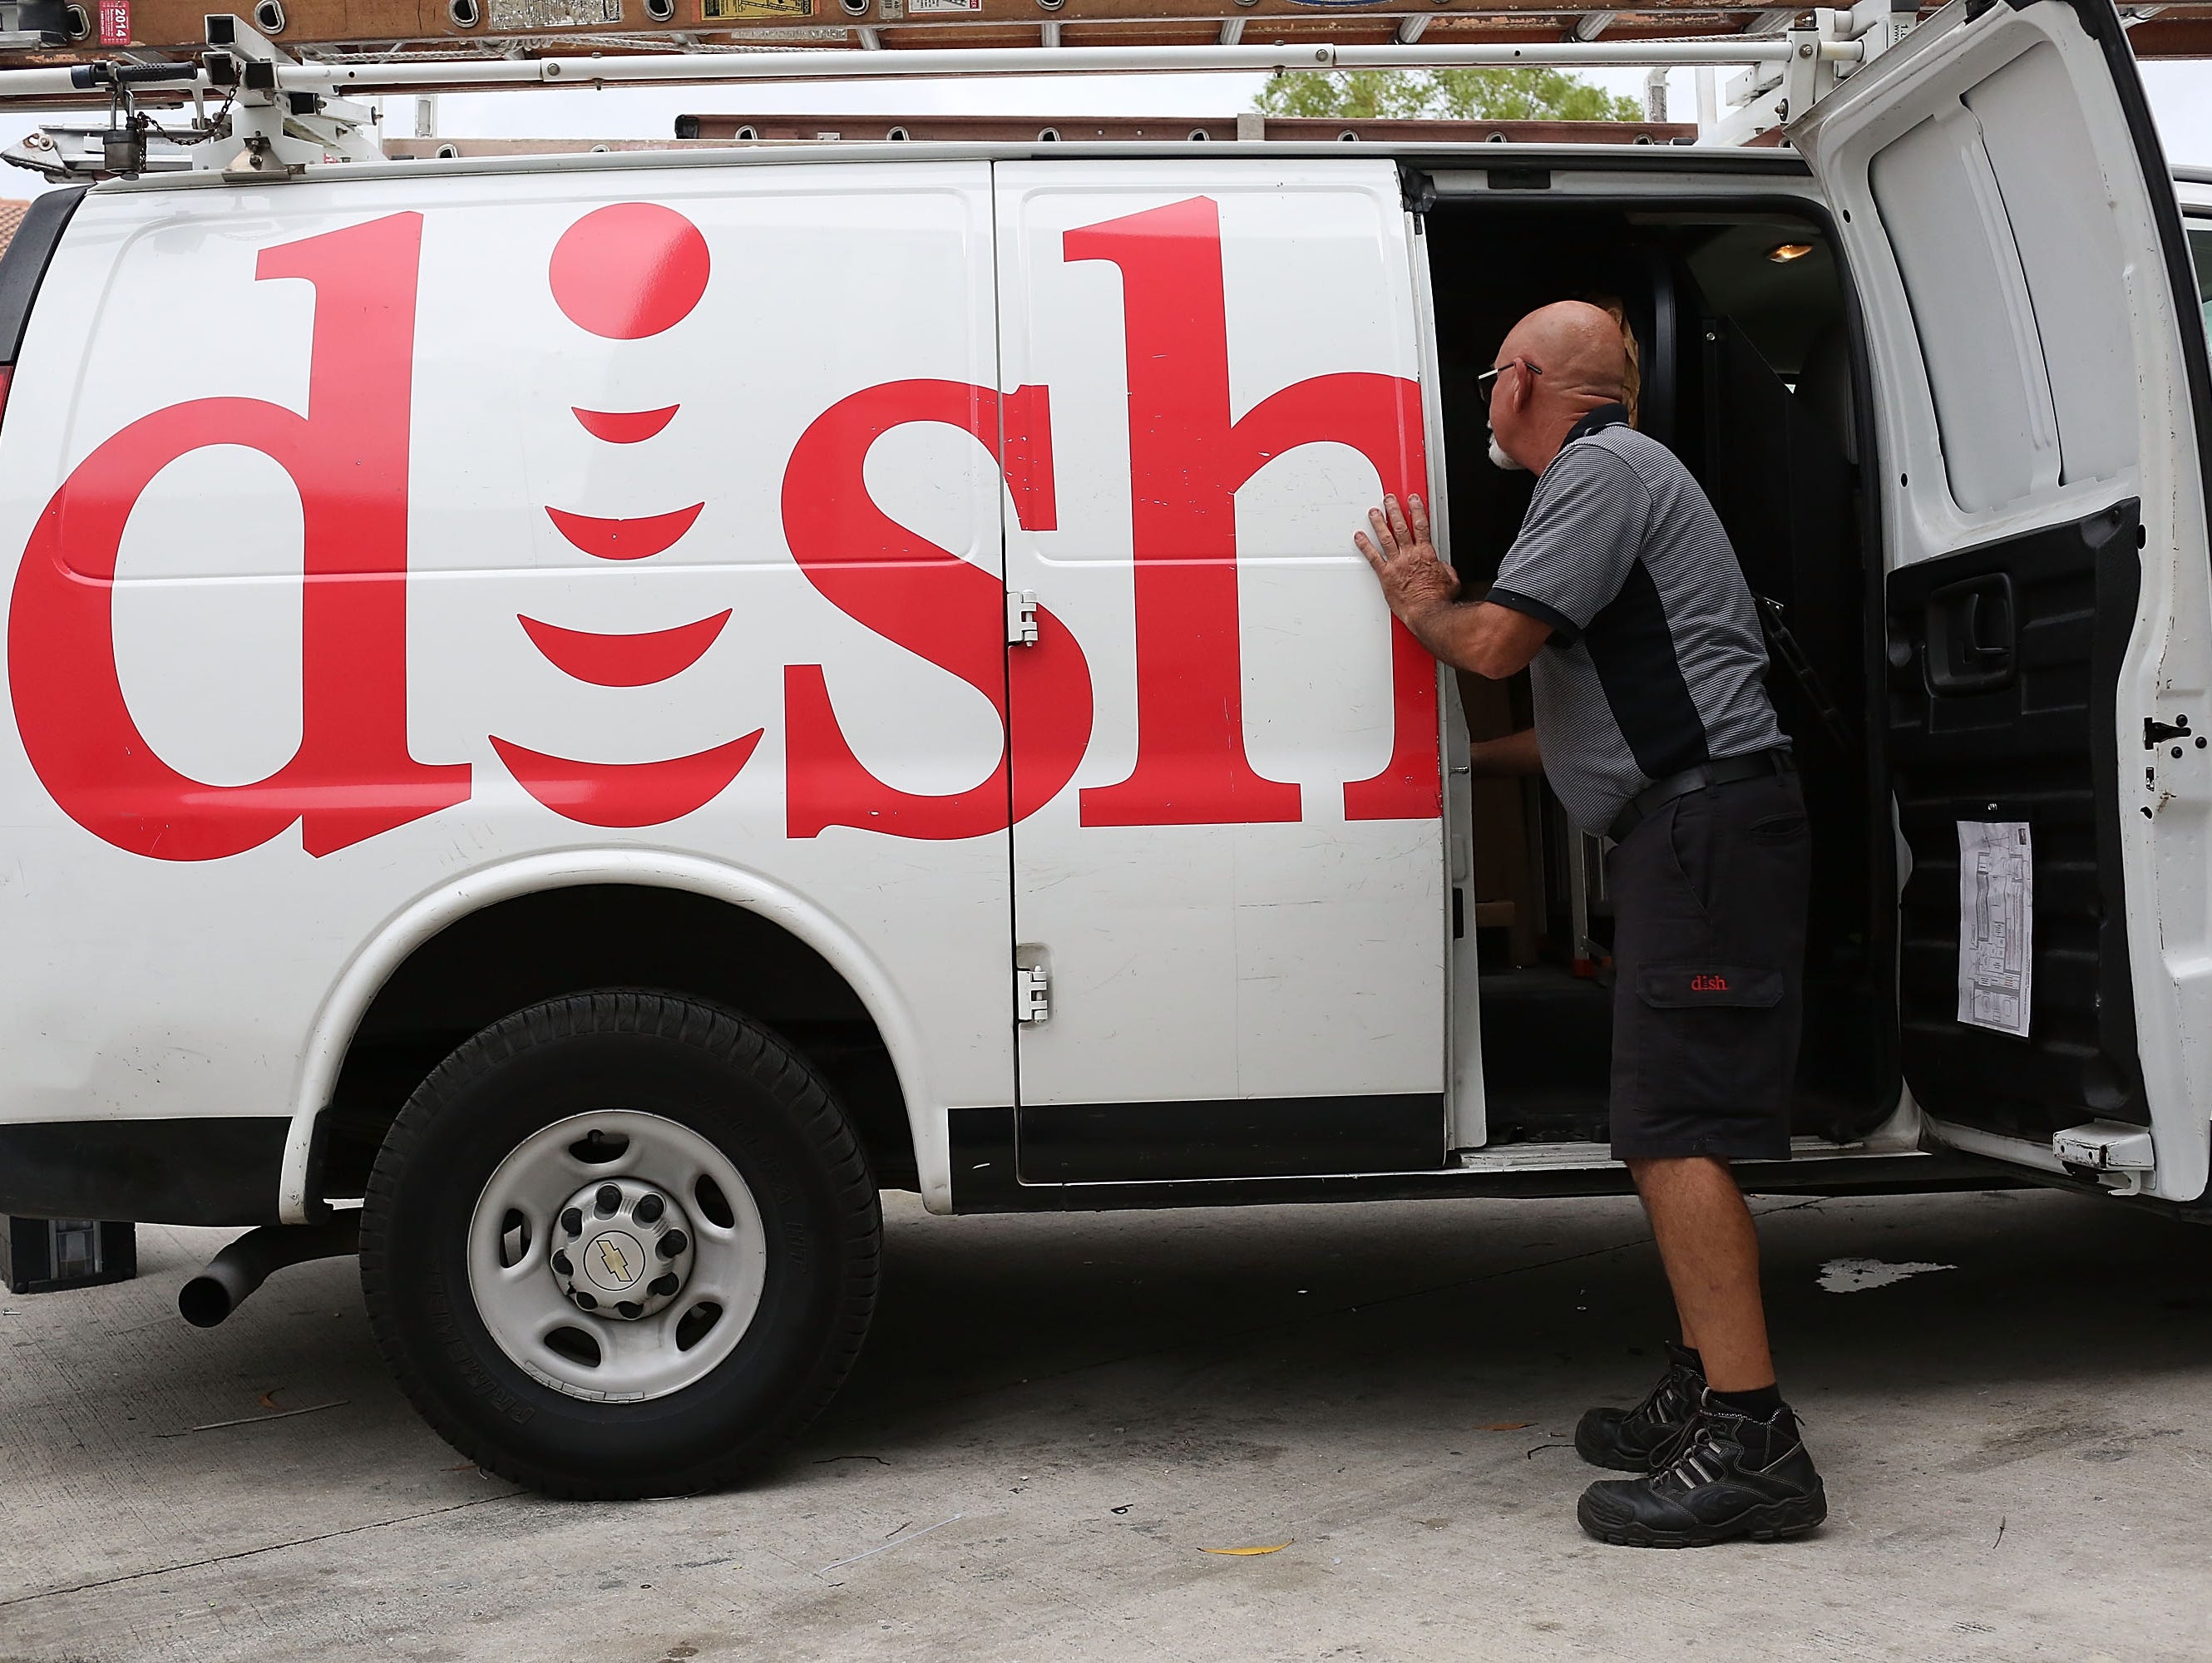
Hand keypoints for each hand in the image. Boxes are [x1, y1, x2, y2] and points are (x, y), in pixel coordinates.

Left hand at [1355, 494, 1459, 624]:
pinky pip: (1373, 557)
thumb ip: (1445, 568)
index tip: (1412, 500)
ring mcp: (1396, 564)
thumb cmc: (1438, 600)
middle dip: (1395, 510)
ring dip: (1379, 522)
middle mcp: (1410, 555)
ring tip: (1374, 512)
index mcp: (1426, 554)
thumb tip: (1442, 566)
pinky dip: (1365, 546)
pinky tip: (1359, 537)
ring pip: (1385, 537)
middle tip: (1389, 500)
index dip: (1416, 510)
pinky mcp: (1385, 575)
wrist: (1427, 613)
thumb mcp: (1451, 580)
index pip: (1421, 525)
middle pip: (1401, 527)